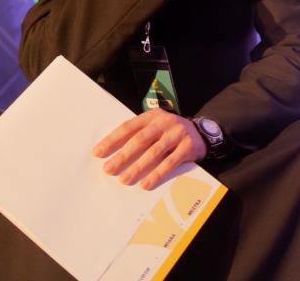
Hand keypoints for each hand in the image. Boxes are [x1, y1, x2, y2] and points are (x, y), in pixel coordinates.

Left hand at [92, 109, 206, 189]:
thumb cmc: (170, 133)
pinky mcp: (188, 147)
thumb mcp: (156, 127)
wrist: (202, 133)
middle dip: (122, 156)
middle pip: (140, 140)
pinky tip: (146, 184)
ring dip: (138, 167)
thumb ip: (140, 134)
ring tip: (124, 180)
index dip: (112, 139)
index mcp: (152, 116)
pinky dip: (157, 174)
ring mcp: (177, 133)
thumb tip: (113, 152)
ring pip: (154, 152)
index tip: (97, 152)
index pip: (128, 127)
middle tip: (108, 169)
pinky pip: (170, 162)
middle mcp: (164, 122)